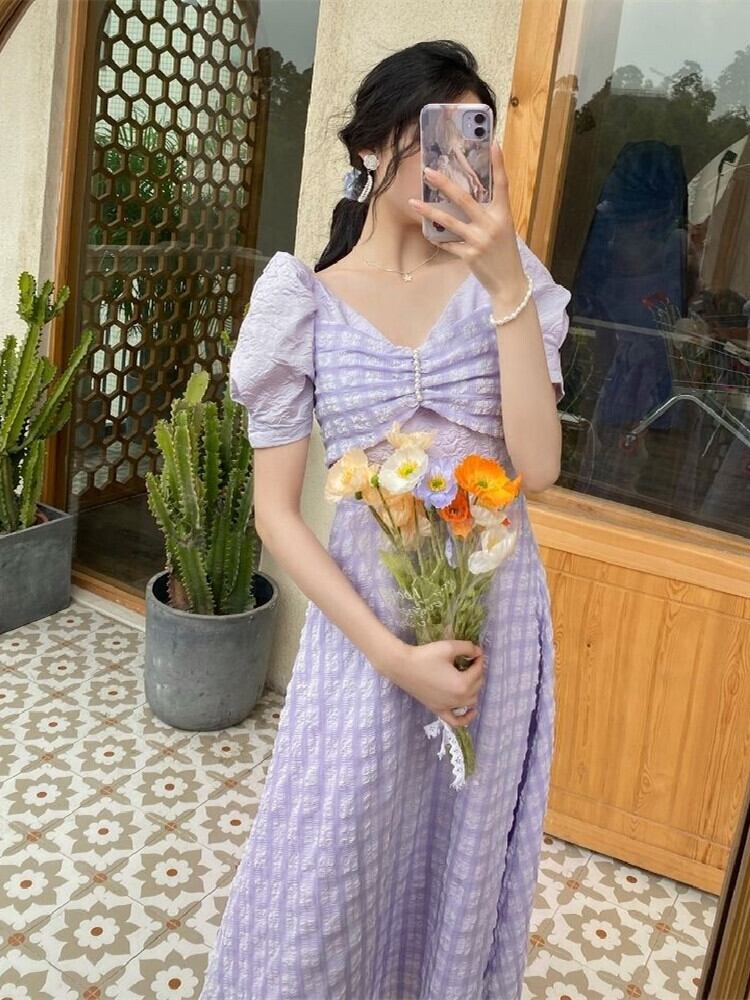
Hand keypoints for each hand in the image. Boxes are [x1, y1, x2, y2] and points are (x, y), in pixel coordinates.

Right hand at [384, 639, 485, 728]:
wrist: (403, 666)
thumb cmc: (425, 656)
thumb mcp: (449, 647)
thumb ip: (468, 648)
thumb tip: (478, 652)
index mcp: (463, 684)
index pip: (478, 670)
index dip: (479, 659)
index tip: (476, 652)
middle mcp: (458, 699)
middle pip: (477, 685)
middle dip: (477, 672)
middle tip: (470, 661)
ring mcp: (448, 706)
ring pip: (471, 700)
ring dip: (473, 688)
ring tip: (467, 676)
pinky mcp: (438, 709)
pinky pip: (456, 721)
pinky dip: (465, 718)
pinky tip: (470, 711)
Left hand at [408, 139, 526, 308]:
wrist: (509, 282)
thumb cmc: (505, 253)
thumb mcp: (503, 228)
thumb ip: (489, 213)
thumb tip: (466, 199)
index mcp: (503, 214)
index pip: (502, 184)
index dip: (499, 163)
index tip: (494, 143)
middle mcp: (491, 224)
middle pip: (464, 199)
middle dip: (444, 184)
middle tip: (428, 171)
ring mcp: (479, 240)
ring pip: (449, 221)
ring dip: (429, 211)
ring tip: (413, 202)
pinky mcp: (469, 255)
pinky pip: (448, 243)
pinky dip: (437, 237)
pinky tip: (426, 230)